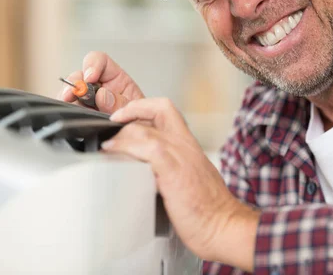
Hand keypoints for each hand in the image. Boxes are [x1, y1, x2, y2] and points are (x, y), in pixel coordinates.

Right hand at [57, 51, 144, 113]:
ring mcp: (87, 101)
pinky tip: (70, 116)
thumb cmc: (141, 120)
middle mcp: (99, 87)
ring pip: (69, 93)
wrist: (140, 140)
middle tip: (73, 94)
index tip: (90, 77)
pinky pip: (67, 110)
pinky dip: (65, 113)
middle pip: (79, 76)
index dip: (92, 65)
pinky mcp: (80, 116)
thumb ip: (122, 102)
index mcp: (116, 79)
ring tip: (71, 106)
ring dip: (67, 98)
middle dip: (74, 83)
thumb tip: (102, 96)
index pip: (100, 61)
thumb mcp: (136, 109)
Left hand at [103, 98, 258, 271]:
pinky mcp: (173, 171)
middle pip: (157, 110)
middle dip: (128, 113)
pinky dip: (126, 148)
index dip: (142, 106)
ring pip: (146, 129)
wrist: (224, 226)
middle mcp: (185, 145)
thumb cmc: (209, 210)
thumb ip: (173, 168)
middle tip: (111, 127)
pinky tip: (115, 156)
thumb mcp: (192, 179)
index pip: (167, 110)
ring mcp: (180, 156)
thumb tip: (148, 171)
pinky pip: (147, 149)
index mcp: (189, 145)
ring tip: (108, 147)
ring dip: (121, 135)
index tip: (125, 115)